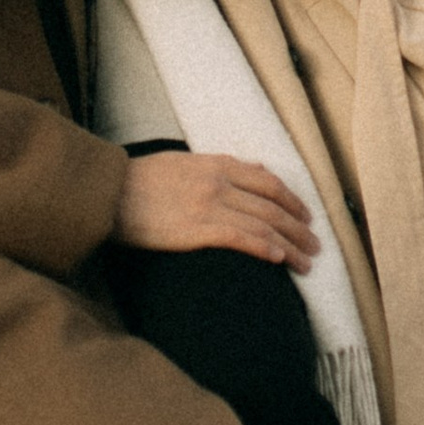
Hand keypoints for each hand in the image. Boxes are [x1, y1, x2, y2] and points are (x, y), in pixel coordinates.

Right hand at [116, 148, 317, 271]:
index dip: (293, 201)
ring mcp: (209, 205)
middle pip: (273, 206)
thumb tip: (252, 171)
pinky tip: (279, 260)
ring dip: (290, 245)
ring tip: (306, 262)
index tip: (307, 217)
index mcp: (216, 164)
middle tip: (315, 245)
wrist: (108, 192)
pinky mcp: (196, 228)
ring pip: (264, 225)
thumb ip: (217, 167)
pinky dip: (265, 248)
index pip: (269, 182)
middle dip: (299, 228)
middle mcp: (219, 182)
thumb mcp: (183, 162)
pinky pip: (241, 238)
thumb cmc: (140, 180)